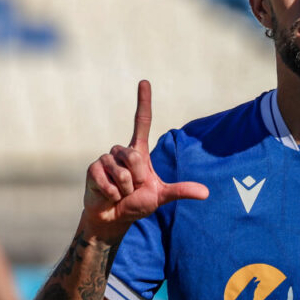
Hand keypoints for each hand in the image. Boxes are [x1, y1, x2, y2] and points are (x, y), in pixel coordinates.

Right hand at [83, 80, 208, 233]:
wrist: (115, 218)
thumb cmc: (137, 203)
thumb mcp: (161, 196)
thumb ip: (181, 191)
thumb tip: (206, 193)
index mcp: (138, 152)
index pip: (141, 121)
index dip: (143, 102)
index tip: (145, 81)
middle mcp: (121, 151)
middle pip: (134, 157)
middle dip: (138, 178)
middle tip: (134, 188)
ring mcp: (105, 159)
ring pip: (122, 172)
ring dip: (126, 189)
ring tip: (121, 193)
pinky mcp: (93, 170)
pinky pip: (109, 182)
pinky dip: (113, 194)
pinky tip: (110, 196)